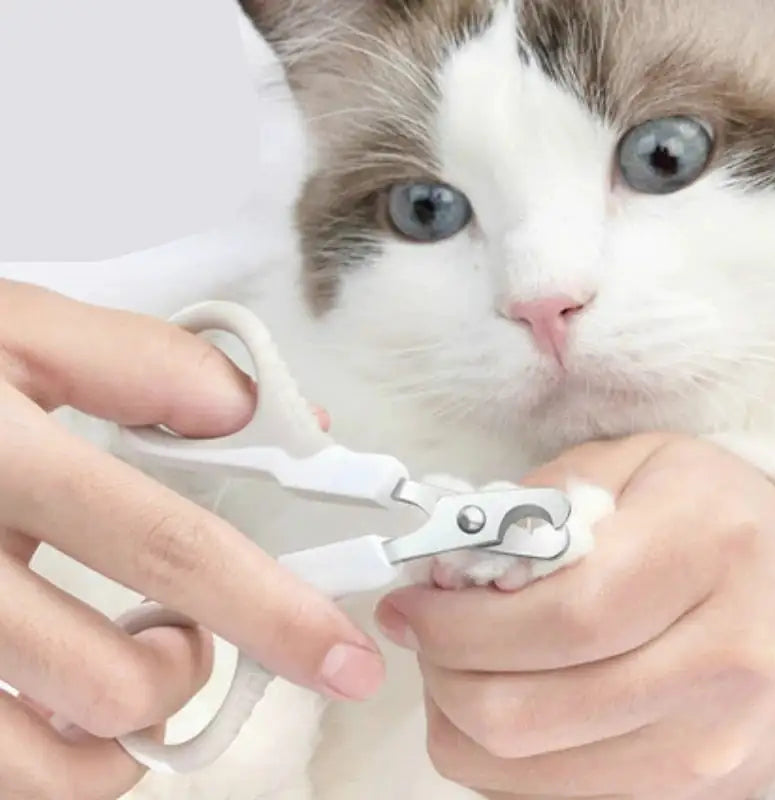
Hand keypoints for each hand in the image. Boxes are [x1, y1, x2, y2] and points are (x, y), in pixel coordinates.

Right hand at [0, 280, 383, 799]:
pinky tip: (62, 693)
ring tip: (123, 657)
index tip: (343, 657)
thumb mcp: (21, 330)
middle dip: (188, 669)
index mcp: (1, 459)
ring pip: (50, 761)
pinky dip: (57, 754)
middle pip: (114, 681)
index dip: (273, 610)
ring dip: (123, 723)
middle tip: (189, 631)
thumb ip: (148, 363)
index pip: (168, 547)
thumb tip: (253, 414)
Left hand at [376, 434, 774, 799]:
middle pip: (532, 712)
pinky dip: (503, 755)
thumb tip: (449, 570)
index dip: (459, 624)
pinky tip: (503, 694)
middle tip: (422, 632)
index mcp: (706, 551)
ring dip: (461, 720)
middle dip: (443, 674)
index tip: (408, 605)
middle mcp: (724, 662)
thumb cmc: (702, 509)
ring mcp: (717, 745)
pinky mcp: (699, 791)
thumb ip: (535, 506)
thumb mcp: (625, 464)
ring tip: (456, 663)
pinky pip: (559, 797)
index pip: (560, 620)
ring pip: (532, 774)